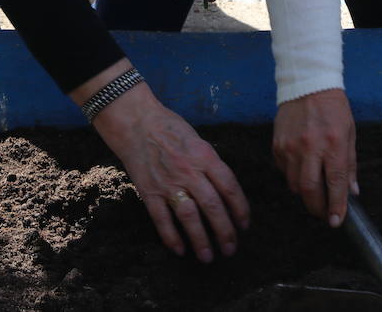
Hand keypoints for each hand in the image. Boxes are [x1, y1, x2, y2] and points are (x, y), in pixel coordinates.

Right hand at [88, 79, 250, 262]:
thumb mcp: (199, 141)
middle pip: (213, 207)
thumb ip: (211, 164)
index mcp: (205, 157)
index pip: (230, 188)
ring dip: (200, 240)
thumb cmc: (171, 129)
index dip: (240, 210)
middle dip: (225, 232)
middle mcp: (189, 172)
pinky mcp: (150, 192)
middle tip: (231, 249)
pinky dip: (171, 237)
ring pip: (190, 217)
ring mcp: (169, 183)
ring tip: (208, 257)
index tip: (245, 226)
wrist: (137, 123)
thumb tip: (226, 191)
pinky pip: (162, 219)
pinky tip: (180, 250)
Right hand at [273, 89, 356, 225]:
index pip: (335, 184)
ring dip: (305, 193)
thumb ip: (350, 165)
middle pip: (310, 190)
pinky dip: (293, 177)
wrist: (308, 84)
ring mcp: (290, 147)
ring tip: (315, 190)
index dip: (336, 206)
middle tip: (324, 213)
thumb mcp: (349, 134)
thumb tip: (351, 193)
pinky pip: (284, 171)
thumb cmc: (333, 109)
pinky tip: (302, 170)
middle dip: (317, 208)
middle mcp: (310, 147)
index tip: (336, 221)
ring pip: (294, 184)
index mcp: (333, 144)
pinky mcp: (277, 145)